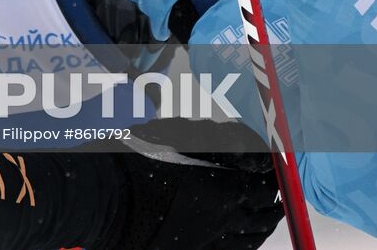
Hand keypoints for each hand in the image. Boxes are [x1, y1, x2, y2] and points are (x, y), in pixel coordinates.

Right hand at [109, 125, 282, 249]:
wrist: (104, 199)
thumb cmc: (133, 161)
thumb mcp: (174, 136)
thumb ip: (213, 139)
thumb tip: (247, 145)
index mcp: (224, 183)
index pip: (265, 178)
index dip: (270, 170)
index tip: (270, 165)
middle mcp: (226, 214)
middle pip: (265, 208)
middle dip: (271, 197)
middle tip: (272, 191)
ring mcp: (214, 239)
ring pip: (255, 233)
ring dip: (264, 221)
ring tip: (267, 215)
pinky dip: (249, 242)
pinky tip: (247, 237)